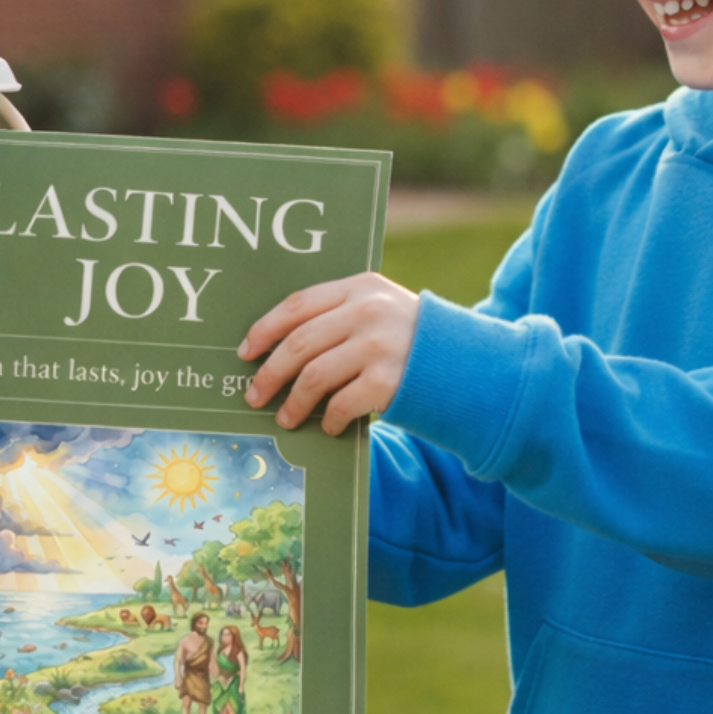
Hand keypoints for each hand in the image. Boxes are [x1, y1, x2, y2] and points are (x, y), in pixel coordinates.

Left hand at [239, 272, 418, 434]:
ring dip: (293, 402)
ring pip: (314, 376)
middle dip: (270, 372)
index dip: (266, 329)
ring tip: (285, 417)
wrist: (466, 363)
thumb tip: (276, 346)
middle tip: (254, 394)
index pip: (298, 304)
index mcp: (360, 286)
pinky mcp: (389, 380)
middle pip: (299, 343)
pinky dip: (329, 419)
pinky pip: (342, 404)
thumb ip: (339, 314)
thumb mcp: (380, 308)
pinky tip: (327, 427)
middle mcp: (368, 311)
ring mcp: (378, 345)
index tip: (246, 352)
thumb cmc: (410, 339)